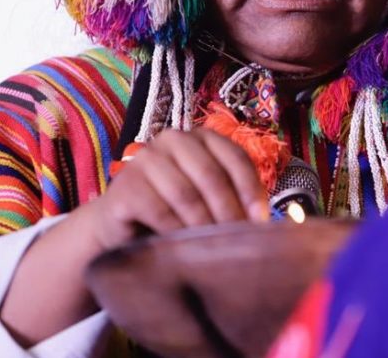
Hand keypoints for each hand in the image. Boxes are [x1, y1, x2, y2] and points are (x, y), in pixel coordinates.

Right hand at [87, 128, 268, 249]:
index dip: (251, 190)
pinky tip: (186, 249)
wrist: (121, 228)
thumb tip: (265, 224)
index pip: (235, 157)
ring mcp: (145, 160)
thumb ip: (233, 199)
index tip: (259, 222)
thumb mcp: (208, 200)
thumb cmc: (174, 213)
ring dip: (205, 226)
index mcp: (200, 138)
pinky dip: (178, 233)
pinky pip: (160, 212)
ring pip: (187, 194)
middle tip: (238, 243)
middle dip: (229, 212)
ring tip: (215, 249)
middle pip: (211, 175)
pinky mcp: (126, 187)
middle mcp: (172, 140)